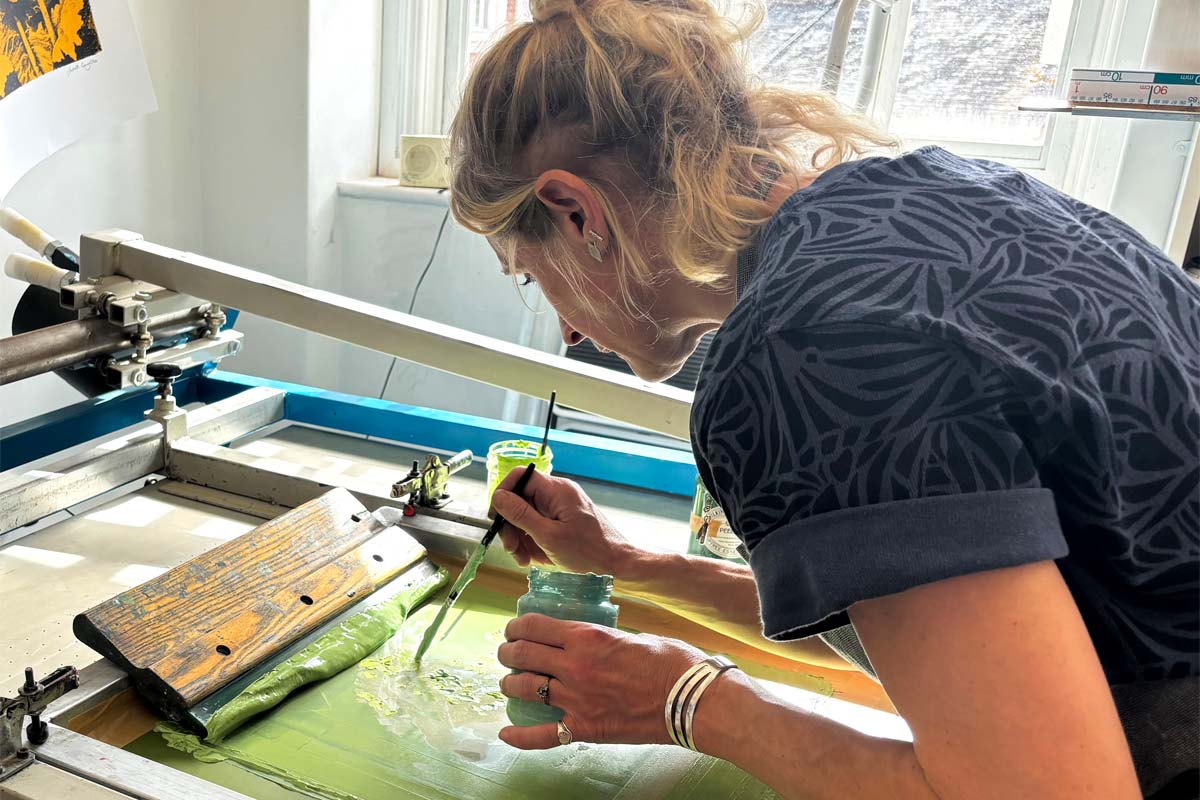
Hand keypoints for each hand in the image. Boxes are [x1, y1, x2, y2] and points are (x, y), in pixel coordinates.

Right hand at [490, 469, 639, 577]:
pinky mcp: (563, 523)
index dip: (503, 494)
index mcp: (556, 490)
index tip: (496, 519)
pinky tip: (533, 559)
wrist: (617, 567)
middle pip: (520, 500)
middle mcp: (558, 494)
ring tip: (524, 559)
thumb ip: (521, 515)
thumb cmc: (588, 552)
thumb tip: (498, 496)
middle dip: (512, 525)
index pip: (520, 477)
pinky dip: (532, 542)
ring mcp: (561, 509)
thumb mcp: (548, 535)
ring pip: (527, 516)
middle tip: (512, 548)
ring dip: (520, 538)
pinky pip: (539, 527)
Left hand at [496, 613, 708, 748]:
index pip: (534, 626)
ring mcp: (577, 700)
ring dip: (510, 684)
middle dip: (508, 652)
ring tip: (509, 682)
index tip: (514, 628)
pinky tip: (505, 732)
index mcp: (587, 637)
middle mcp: (575, 666)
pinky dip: (520, 736)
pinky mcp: (585, 729)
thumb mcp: (634, 636)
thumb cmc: (673, 663)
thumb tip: (593, 642)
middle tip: (507, 653)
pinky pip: (542, 736)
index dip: (517, 626)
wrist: (692, 700)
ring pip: (525, 689)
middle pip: (523, 655)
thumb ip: (605, 639)